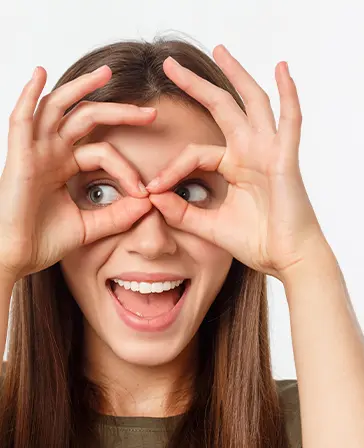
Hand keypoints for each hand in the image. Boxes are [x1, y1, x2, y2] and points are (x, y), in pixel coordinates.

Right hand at [0, 65, 155, 280]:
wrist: (13, 258)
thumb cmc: (42, 242)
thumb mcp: (91, 226)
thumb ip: (119, 215)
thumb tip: (150, 203)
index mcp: (64, 165)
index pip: (104, 151)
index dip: (128, 168)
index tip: (146, 192)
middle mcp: (50, 152)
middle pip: (87, 118)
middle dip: (119, 111)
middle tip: (149, 112)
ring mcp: (34, 151)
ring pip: (59, 107)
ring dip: (81, 87)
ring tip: (105, 73)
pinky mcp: (18, 157)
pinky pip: (21, 119)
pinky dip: (28, 94)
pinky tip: (38, 74)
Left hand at [147, 45, 327, 279]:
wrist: (289, 259)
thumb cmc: (259, 243)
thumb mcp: (210, 226)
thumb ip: (182, 212)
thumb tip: (151, 196)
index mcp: (236, 166)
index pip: (195, 152)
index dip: (170, 168)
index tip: (148, 190)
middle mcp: (253, 152)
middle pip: (223, 106)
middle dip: (196, 84)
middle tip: (170, 64)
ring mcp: (270, 151)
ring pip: (253, 103)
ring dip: (237, 75)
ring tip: (221, 50)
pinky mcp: (285, 158)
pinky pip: (289, 121)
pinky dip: (288, 94)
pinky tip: (282, 69)